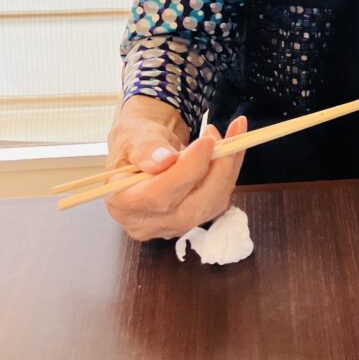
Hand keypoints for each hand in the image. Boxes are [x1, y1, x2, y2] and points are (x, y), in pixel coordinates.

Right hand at [104, 97, 246, 240]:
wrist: (147, 147)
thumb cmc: (135, 140)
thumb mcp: (132, 136)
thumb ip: (145, 148)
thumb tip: (164, 162)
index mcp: (123, 202)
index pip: (159, 196)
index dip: (187, 171)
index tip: (206, 142)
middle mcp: (147, 222)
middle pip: (190, 210)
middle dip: (215, 173)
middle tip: (222, 139)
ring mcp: (172, 224)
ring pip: (211, 206)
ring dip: (228, 169)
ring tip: (229, 135)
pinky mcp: (193, 218)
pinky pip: (220, 198)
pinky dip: (231, 170)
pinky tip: (235, 145)